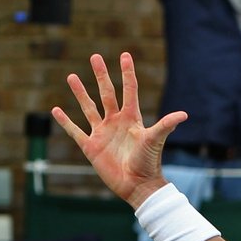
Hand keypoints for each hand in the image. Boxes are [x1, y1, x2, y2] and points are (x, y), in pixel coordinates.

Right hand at [51, 53, 184, 208]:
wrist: (138, 185)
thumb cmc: (148, 162)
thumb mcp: (155, 140)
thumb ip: (166, 125)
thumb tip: (184, 114)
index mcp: (131, 118)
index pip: (129, 89)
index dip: (127, 72)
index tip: (125, 55)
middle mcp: (116, 122)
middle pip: (106, 93)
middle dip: (101, 75)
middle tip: (94, 56)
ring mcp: (102, 133)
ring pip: (88, 108)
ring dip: (80, 93)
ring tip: (72, 76)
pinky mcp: (91, 146)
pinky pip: (75, 131)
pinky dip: (65, 121)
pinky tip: (56, 109)